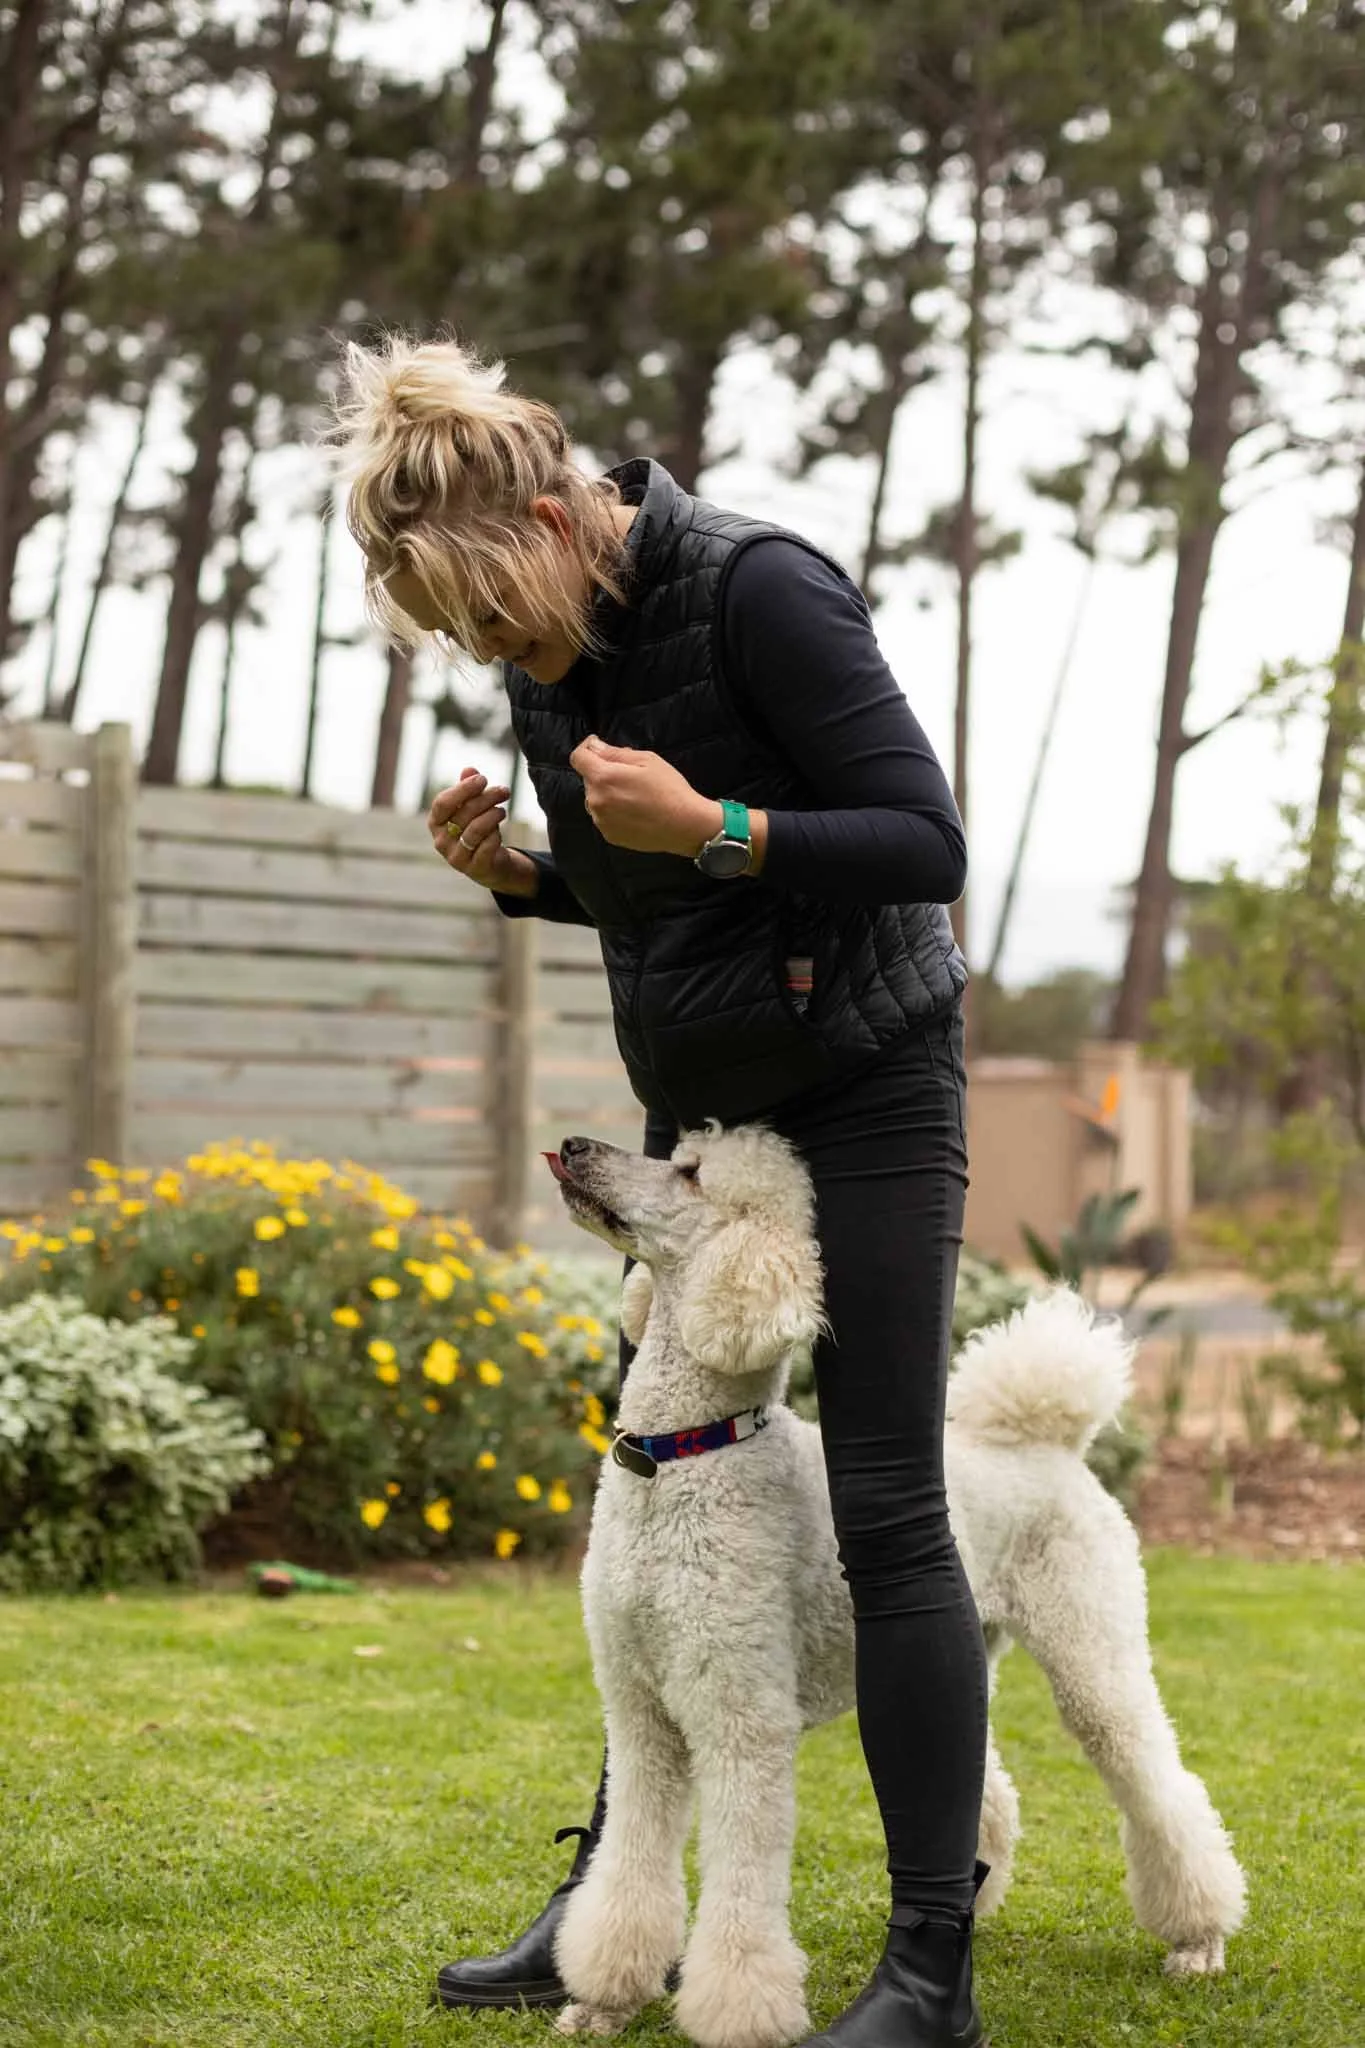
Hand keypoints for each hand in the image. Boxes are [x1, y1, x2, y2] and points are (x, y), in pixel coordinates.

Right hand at [427, 769, 538, 896]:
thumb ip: (468, 789)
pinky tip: (499, 830)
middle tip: (503, 790)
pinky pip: (487, 845)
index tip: (482, 779)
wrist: (488, 864)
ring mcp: (456, 857)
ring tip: (502, 810)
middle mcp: (441, 841)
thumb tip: (469, 769)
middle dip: (487, 798)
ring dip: (493, 815)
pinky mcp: (474, 868)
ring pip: (476, 829)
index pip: (443, 802)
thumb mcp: (471, 807)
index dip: (463, 789)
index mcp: (435, 823)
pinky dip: (496, 834)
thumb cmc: (476, 829)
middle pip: (464, 813)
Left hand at [569, 735, 719, 855]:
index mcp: (603, 778)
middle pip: (588, 779)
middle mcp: (595, 801)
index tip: (598, 746)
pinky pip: (604, 816)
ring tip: (633, 796)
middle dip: (602, 772)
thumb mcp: (646, 760)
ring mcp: (601, 821)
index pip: (578, 758)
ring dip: (606, 793)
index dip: (586, 748)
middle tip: (629, 774)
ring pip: (596, 799)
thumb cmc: (669, 789)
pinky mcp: (609, 836)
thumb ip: (615, 752)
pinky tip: (634, 811)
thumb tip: (594, 746)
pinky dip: (613, 811)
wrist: (685, 826)